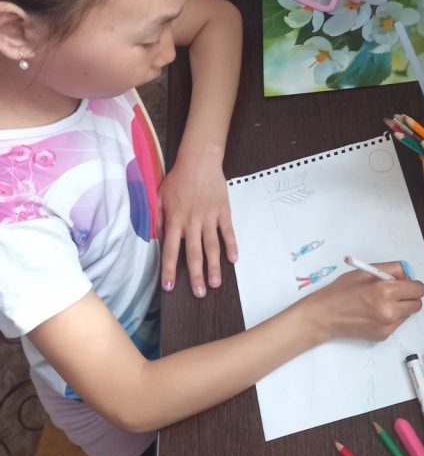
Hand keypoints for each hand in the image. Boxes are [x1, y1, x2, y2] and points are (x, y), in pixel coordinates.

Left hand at [156, 155, 237, 296]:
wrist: (199, 161)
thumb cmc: (178, 179)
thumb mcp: (160, 197)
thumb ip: (157, 219)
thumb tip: (157, 240)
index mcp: (174, 220)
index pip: (170, 250)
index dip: (169, 270)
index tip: (169, 287)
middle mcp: (192, 222)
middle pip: (194, 253)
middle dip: (196, 275)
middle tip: (200, 294)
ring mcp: (209, 217)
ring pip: (212, 246)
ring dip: (214, 266)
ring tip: (216, 284)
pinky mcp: (223, 212)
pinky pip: (228, 232)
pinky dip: (231, 246)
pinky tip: (233, 260)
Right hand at [300, 261, 423, 343]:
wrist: (325, 316)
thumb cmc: (342, 290)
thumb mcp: (366, 271)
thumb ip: (391, 270)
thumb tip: (408, 277)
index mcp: (385, 290)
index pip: (418, 289)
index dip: (412, 285)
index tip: (405, 284)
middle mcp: (389, 310)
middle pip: (417, 304)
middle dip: (409, 297)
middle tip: (396, 293)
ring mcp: (387, 325)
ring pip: (408, 314)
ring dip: (400, 307)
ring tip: (381, 303)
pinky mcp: (383, 336)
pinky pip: (397, 323)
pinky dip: (390, 317)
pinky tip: (373, 314)